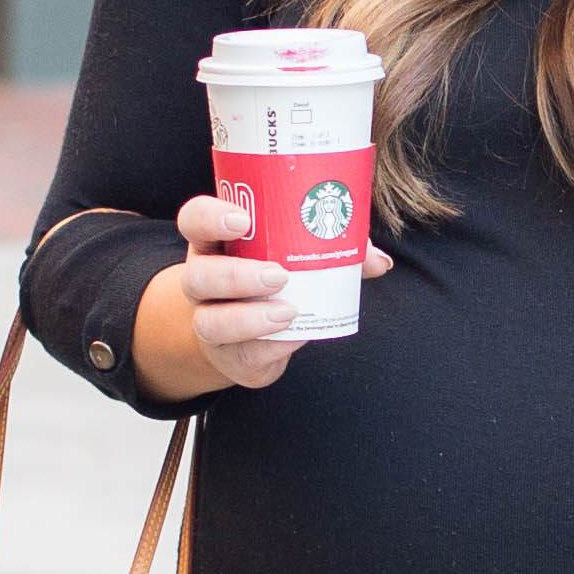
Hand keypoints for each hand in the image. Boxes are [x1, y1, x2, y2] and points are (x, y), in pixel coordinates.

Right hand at [133, 193, 392, 402]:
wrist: (249, 336)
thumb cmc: (277, 282)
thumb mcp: (297, 257)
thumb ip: (336, 250)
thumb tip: (379, 260)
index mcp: (216, 244)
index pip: (194, 220)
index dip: (210, 217)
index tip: (241, 219)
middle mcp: (202, 281)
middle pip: (198, 276)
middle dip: (236, 275)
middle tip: (279, 275)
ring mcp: (209, 322)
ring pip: (210, 322)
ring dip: (250, 318)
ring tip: (288, 312)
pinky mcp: (230, 357)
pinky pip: (244, 354)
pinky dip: (274, 347)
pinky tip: (295, 336)